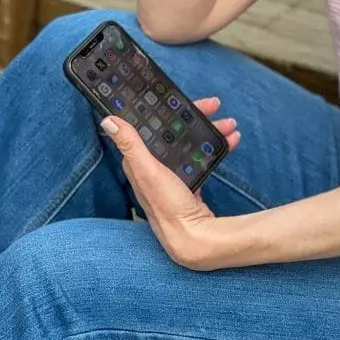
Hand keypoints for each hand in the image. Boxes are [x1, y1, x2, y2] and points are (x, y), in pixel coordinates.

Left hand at [100, 96, 239, 269]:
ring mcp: (175, 179)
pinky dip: (217, 148)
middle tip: (214, 105)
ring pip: (193, 144)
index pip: (151, 129)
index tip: (183, 98)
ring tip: (230, 125)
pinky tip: (231, 142)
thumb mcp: (149, 171)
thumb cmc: (169, 208)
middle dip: (196, 118)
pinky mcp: (191, 186)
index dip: (166, 111)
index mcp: (141, 165)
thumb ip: (131, 145)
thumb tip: (108, 120)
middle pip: (175, 134)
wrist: (196, 241)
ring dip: (211, 131)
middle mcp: (156, 171)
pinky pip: (204, 158)